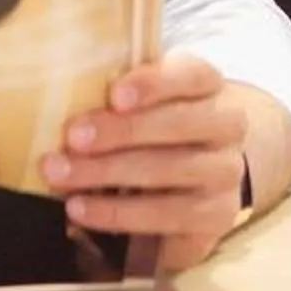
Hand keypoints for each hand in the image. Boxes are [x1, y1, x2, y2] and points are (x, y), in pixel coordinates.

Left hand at [41, 53, 252, 276]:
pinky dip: (118, 213)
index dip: (153, 83)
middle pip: (176, 123)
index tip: (114, 95)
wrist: (197, 180)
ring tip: (62, 177)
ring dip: (107, 173)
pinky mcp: (217, 216)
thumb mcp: (143, 104)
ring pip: (168, 170)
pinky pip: (166, 215)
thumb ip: (119, 98)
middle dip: (120, 131)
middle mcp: (227, 125)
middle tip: (72, 138)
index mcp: (208, 85)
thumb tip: (67, 98)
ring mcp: (225, 172)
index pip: (190, 74)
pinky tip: (81, 209)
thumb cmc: (155, 130)